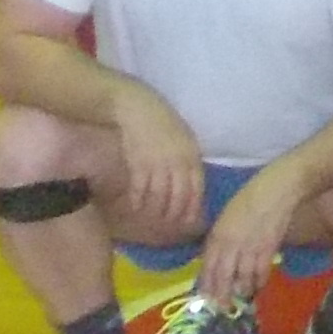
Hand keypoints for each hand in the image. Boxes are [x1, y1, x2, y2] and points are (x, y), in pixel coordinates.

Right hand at [112, 86, 205, 236]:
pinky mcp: (138, 162)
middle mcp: (177, 162)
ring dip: (156, 210)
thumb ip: (188, 160)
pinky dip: (138, 200)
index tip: (191, 220)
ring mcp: (158, 163)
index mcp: (191, 155)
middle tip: (171, 224)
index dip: (193, 206)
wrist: (139, 109)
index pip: (197, 187)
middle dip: (176, 213)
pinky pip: (140, 188)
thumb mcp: (184, 139)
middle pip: (179, 195)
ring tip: (153, 218)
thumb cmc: (163, 123)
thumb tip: (192, 181)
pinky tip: (136, 206)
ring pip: (160, 195)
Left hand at [195, 165, 304, 305]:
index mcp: (218, 235)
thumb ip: (220, 237)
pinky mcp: (269, 248)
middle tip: (222, 308)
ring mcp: (250, 247)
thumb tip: (214, 257)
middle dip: (221, 295)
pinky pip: (261, 271)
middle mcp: (231, 244)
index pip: (208, 266)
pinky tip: (257, 286)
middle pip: (223, 277)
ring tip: (240, 299)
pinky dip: (259, 282)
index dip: (206, 284)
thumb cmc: (250, 197)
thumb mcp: (227, 216)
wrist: (278, 188)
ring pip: (242, 277)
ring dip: (241, 291)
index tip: (205, 298)